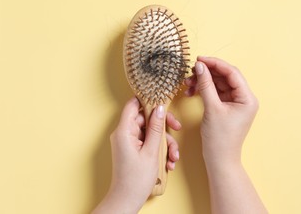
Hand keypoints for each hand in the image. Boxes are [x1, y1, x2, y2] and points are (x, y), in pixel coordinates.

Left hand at [93, 97, 180, 213]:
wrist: (127, 200)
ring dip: (165, 142)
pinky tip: (168, 162)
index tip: (162, 100)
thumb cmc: (135, 180)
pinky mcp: (134, 149)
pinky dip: (160, 150)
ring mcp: (129, 142)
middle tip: (176, 129)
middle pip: (146, 118)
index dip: (147, 99)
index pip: (133, 104)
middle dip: (163, 126)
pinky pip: (149, 142)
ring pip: (151, 132)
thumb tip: (159, 108)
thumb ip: (156, 128)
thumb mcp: (151, 151)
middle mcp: (125, 134)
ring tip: (173, 157)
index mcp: (124, 131)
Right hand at [185, 56, 265, 213]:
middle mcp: (244, 98)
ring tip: (188, 83)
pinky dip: (204, 90)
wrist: (219, 159)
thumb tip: (200, 66)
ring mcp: (235, 103)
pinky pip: (215, 92)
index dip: (215, 64)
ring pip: (218, 84)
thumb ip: (206, 85)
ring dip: (203, 81)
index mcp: (247, 98)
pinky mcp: (226, 107)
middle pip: (225, 77)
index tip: (199, 59)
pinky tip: (192, 91)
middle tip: (191, 71)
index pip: (232, 73)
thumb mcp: (212, 109)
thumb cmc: (220, 138)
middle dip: (207, 73)